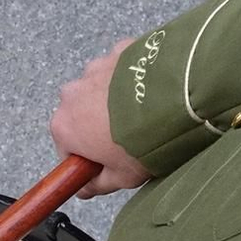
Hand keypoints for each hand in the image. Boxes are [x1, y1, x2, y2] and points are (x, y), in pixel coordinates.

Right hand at [50, 38, 152, 198]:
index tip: (106, 163)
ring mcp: (95, 68)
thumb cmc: (143, 141)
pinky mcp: (119, 51)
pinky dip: (133, 79)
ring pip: (102, 90)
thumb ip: (96, 184)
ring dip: (117, 102)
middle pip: (82, 116)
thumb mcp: (121, 177)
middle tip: (131, 140)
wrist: (175, 100)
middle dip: (100, 127)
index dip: (88, 159)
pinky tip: (153, 94)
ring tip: (145, 116)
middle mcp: (72, 93)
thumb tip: (85, 188)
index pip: (67, 149)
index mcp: (64, 126)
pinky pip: (123, 69)